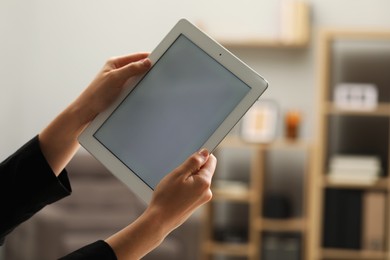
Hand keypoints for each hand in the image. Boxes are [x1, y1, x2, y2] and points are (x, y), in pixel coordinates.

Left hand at [39, 53, 150, 174]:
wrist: (87, 113)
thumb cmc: (96, 95)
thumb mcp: (115, 78)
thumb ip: (131, 69)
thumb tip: (147, 62)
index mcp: (115, 63)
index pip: (137, 57)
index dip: (149, 58)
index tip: (161, 61)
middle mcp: (118, 72)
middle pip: (138, 68)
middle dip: (148, 71)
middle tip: (161, 74)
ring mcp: (120, 83)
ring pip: (138, 79)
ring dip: (144, 82)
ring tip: (154, 85)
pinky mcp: (121, 93)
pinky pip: (135, 89)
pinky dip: (141, 91)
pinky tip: (146, 94)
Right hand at [146, 149, 216, 232]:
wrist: (159, 220)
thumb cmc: (166, 197)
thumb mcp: (179, 174)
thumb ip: (194, 161)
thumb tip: (205, 152)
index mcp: (205, 182)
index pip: (211, 161)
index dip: (201, 156)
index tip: (189, 159)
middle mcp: (207, 191)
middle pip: (204, 170)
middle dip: (192, 169)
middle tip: (177, 175)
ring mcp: (202, 199)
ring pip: (197, 180)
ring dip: (187, 178)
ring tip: (174, 186)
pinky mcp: (196, 204)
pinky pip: (194, 189)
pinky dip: (186, 187)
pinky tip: (175, 193)